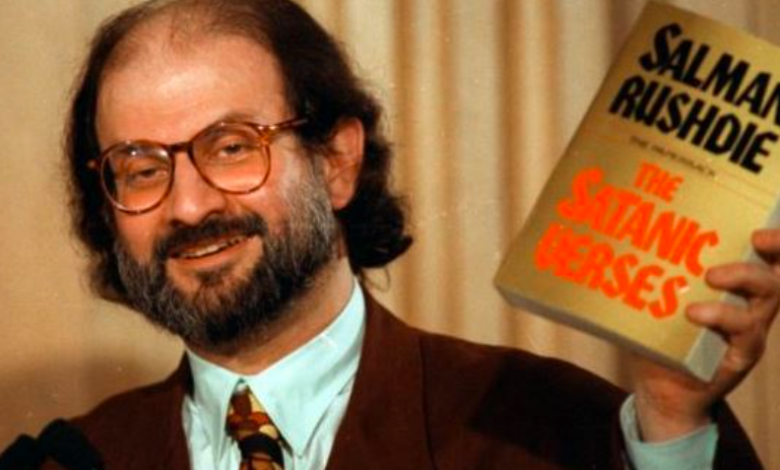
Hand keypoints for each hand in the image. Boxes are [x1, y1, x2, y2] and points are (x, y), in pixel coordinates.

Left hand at [632, 228, 779, 441]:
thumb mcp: (657, 298)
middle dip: (777, 247)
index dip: (774, 236)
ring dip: (743, 278)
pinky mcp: (743, 353)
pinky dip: (721, 317)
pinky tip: (695, 313)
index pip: (765, 253)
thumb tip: (616, 233)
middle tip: (754, 238)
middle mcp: (751, 302)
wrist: (660, 389)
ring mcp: (750, 327)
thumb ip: (652, 271)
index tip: (758, 223)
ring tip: (712, 276)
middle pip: (777, 269)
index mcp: (733, 282)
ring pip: (769, 294)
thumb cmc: (659, 336)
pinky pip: (745, 331)